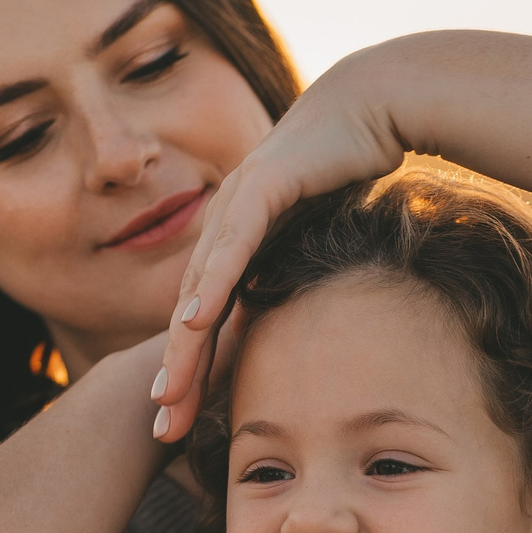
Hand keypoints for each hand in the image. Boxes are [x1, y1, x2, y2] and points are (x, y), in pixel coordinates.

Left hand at [150, 32, 531, 438]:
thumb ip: (296, 276)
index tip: (180, 420)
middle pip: (192, 316)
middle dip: (178, 375)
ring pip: (202, 289)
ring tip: (169, 393)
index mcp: (236, 245)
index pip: (208, 321)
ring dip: (184, 346)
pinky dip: (213, 287)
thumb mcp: (319, 238)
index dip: (194, 373)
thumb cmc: (350, 169)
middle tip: (161, 427)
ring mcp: (235, 206)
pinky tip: (196, 323)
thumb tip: (299, 324)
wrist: (370, 105)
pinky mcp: (260, 187)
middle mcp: (224, 228)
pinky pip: (231, 248)